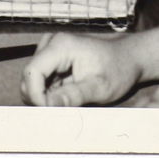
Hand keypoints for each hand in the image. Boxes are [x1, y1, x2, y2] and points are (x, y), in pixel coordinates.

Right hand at [20, 32, 139, 106]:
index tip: (49, 114)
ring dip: (45, 97)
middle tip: (61, 114)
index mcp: (60, 45)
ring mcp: (50, 50)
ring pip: (33, 80)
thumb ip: (73, 96)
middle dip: (40, 99)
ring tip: (69, 105)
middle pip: (29, 77)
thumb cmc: (118, 70)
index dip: (36, 96)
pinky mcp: (53, 58)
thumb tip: (48, 106)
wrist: (129, 58)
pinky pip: (42, 80)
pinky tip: (68, 98)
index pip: (32, 72)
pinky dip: (50, 93)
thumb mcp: (100, 87)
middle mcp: (51, 43)